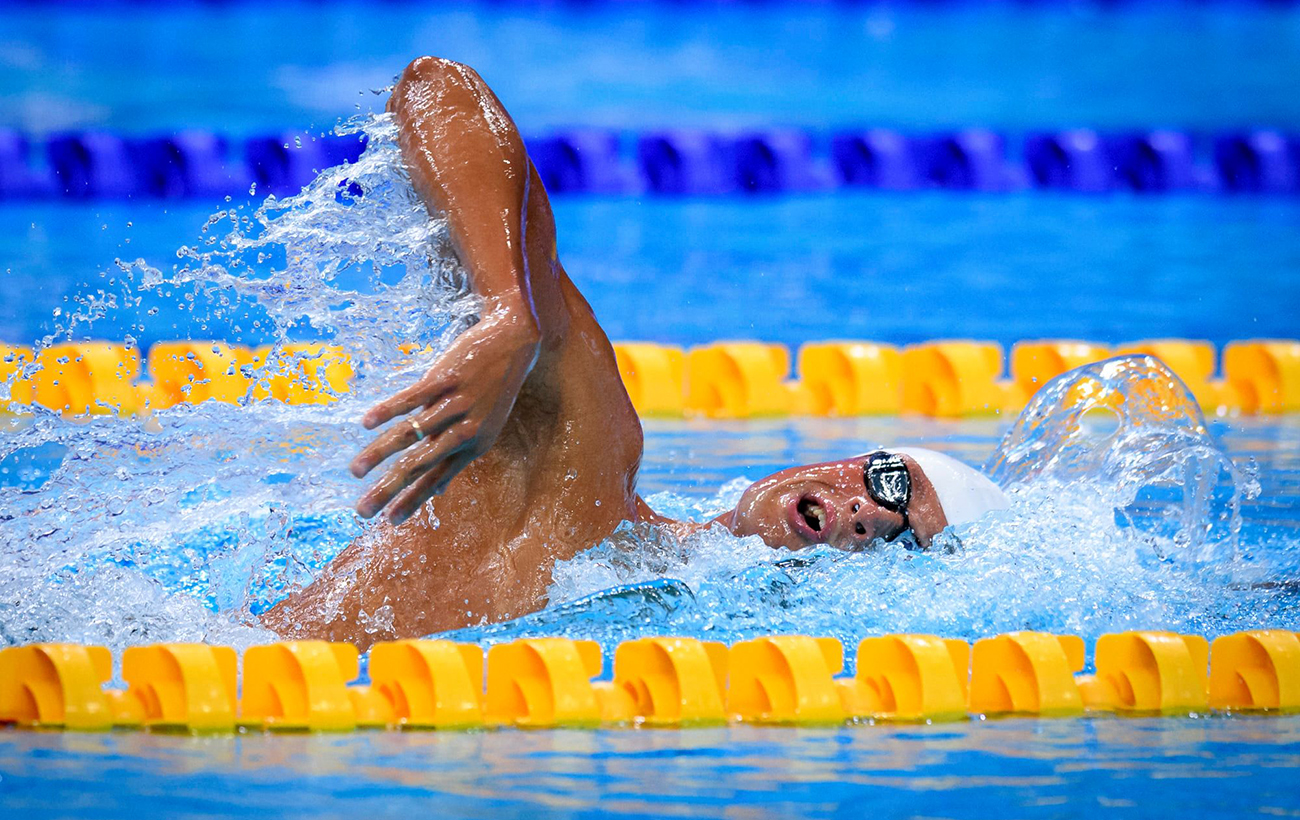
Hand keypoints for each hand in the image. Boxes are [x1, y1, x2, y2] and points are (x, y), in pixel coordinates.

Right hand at [350, 308, 540, 522]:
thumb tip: (440, 492)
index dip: (412, 501)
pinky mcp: (446, 378)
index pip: (436, 480)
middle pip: (420, 465)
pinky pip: (412, 398)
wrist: (513, 346)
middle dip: (389, 489)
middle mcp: (465, 430)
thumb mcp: (485, 430)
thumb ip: (457, 459)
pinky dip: (388, 410)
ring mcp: (455, 404)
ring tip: (355, 471)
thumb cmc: (492, 393)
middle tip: (362, 510)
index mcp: (472, 447)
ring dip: (379, 453)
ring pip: (411, 434)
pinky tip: (366, 423)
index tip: (388, 522)